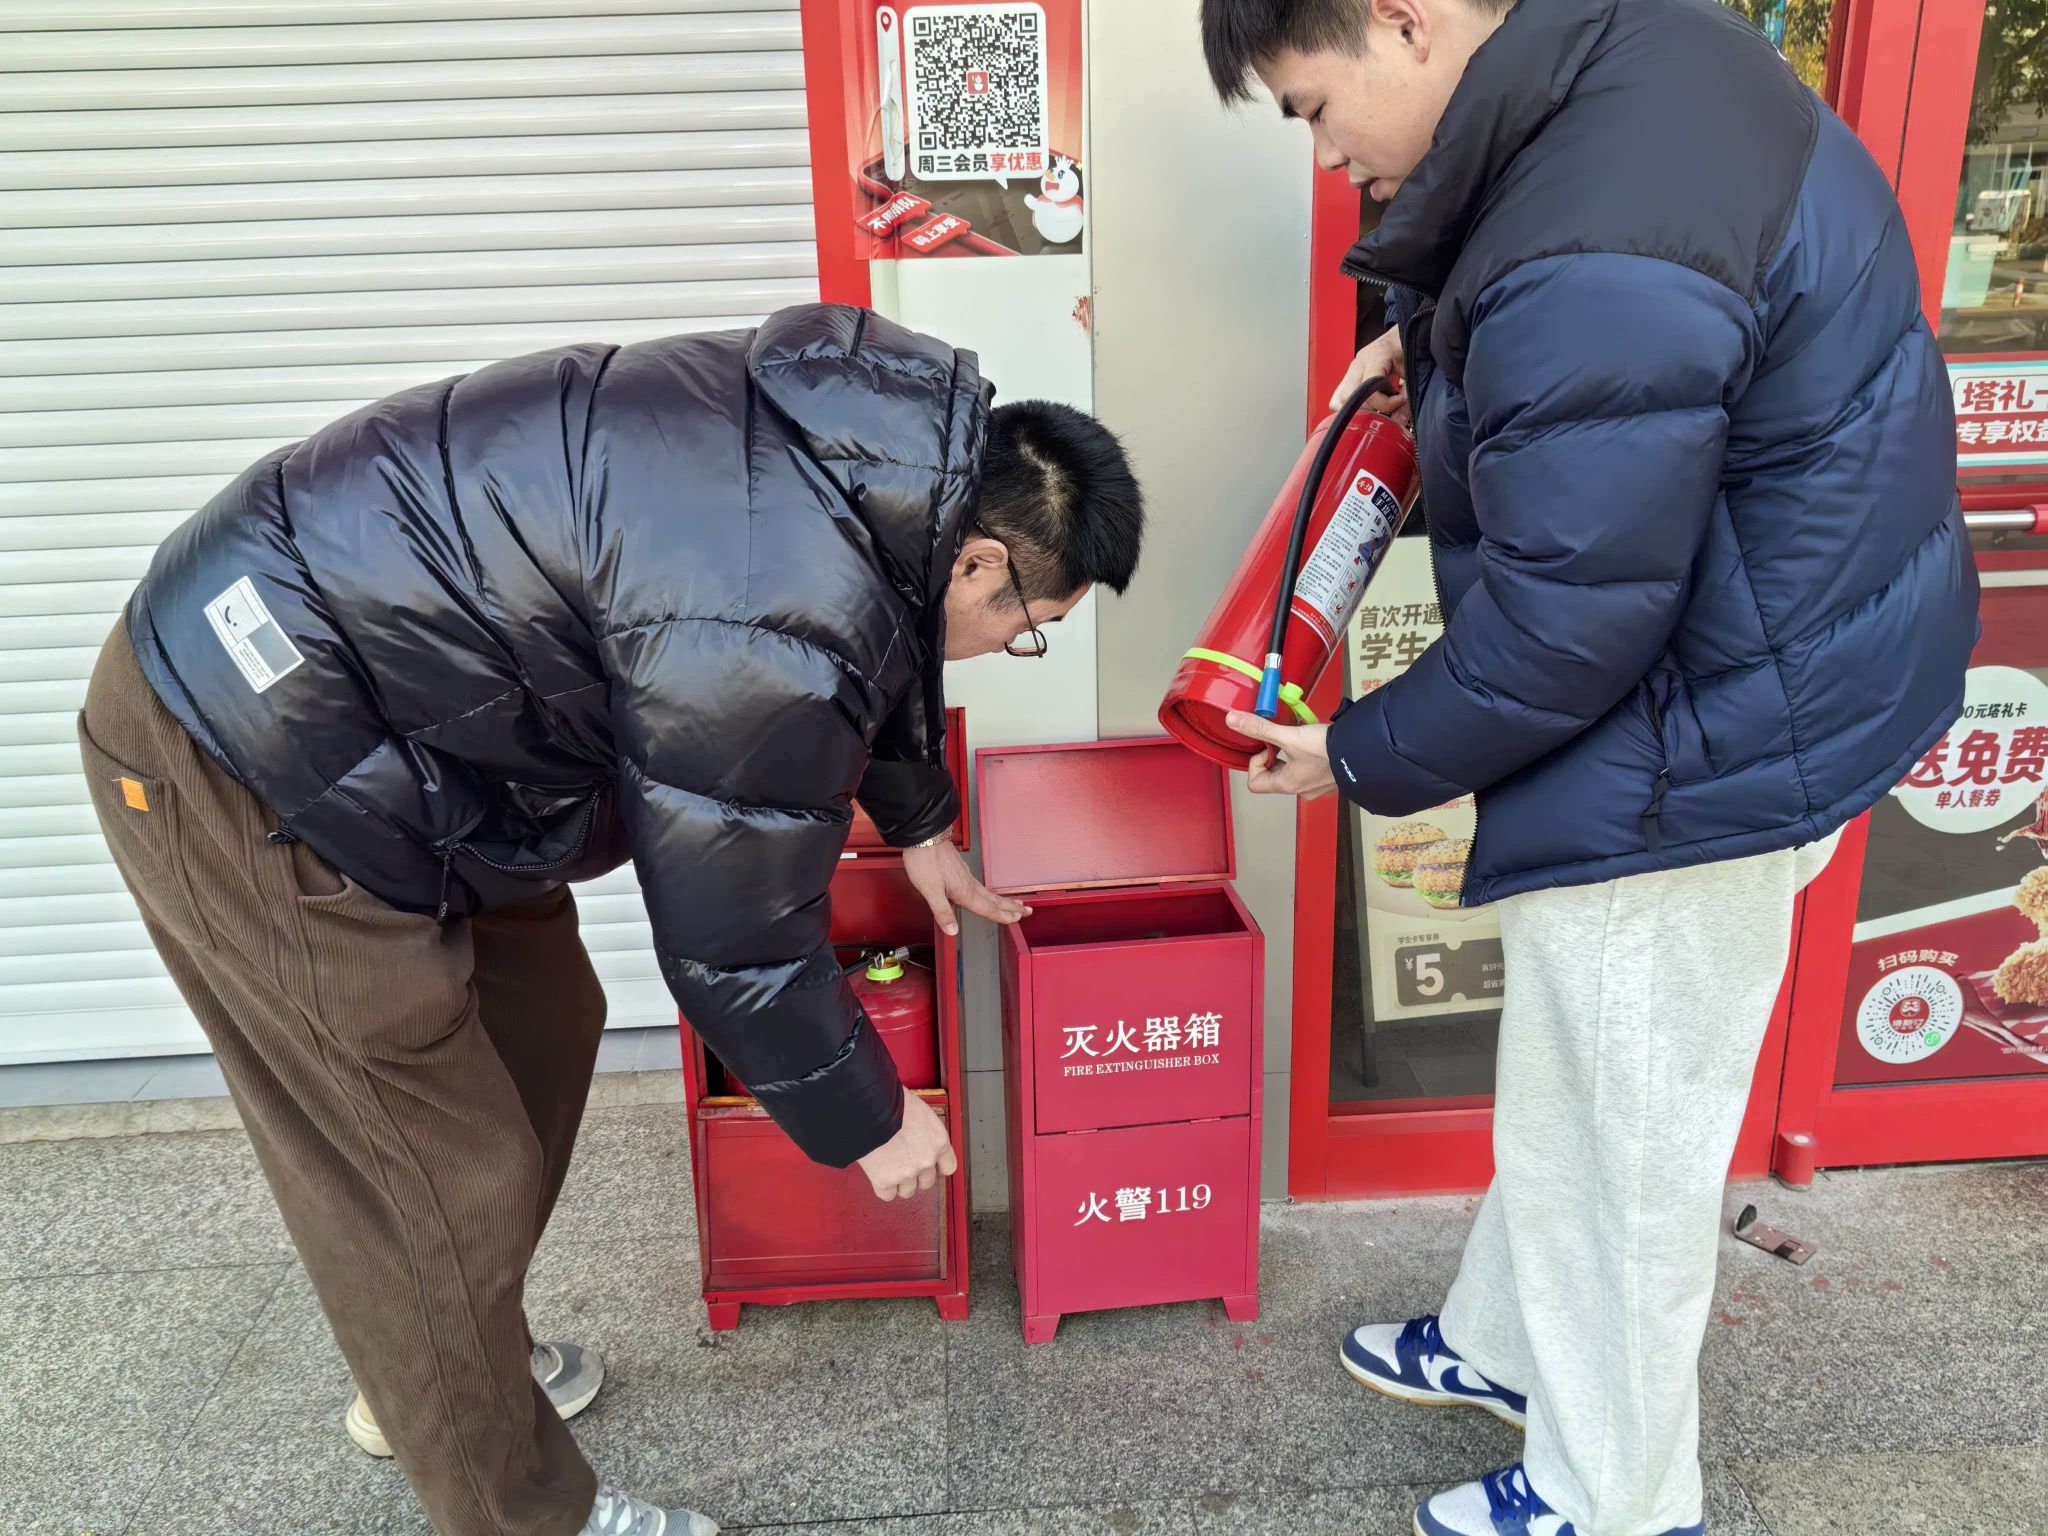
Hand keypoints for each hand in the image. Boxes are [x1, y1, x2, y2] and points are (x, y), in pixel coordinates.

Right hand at [857, 1090, 958, 1200]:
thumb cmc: (892, 1102)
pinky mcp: (885, 1181)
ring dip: (899, 1182)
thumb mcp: (919, 1111)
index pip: (948, 1166)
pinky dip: (882, 1187)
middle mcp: (926, 1161)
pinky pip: (887, 1195)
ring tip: (889, 1167)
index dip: (936, 1167)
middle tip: (903, 1163)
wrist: (869, 1109)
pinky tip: (878, 1174)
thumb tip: (917, 1134)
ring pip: (908, 1191)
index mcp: (938, 1141)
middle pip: (927, 1182)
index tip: (929, 1165)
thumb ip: (924, 1131)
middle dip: (916, 1175)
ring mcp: (907, 1173)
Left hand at [903, 838, 1029, 936]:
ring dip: (1003, 900)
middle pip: (994, 900)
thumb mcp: (930, 890)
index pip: (988, 908)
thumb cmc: (925, 861)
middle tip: (1027, 911)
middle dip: (1011, 907)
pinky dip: (990, 893)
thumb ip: (942, 912)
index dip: (1002, 915)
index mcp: (964, 891)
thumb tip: (953, 931)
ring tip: (1015, 904)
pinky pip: (981, 886)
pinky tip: (986, 894)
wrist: (924, 836)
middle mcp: (969, 884)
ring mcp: (966, 876)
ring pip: (989, 892)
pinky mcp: (960, 870)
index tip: (1017, 919)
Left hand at [1226, 711, 1338, 799]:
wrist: (1364, 752)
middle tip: (1283, 740)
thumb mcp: (1289, 736)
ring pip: (1291, 772)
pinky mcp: (1329, 778)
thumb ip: (1260, 728)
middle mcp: (1300, 790)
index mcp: (1287, 785)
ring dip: (1290, 755)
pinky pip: (1309, 770)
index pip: (1255, 784)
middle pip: (1273, 777)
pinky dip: (1306, 757)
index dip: (1256, 763)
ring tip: (1299, 739)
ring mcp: (1316, 786)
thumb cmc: (1327, 749)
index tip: (1269, 747)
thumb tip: (1232, 720)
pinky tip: (1315, 743)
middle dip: (1273, 756)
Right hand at [1330, 323, 1410, 424]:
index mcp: (1376, 356)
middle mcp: (1359, 362)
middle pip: (1346, 397)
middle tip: (1384, 410)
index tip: (1400, 400)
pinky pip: (1340, 397)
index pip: (1367, 388)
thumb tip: (1397, 423)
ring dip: (1356, 409)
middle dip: (1366, 410)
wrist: (1408, 329)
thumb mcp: (1414, 372)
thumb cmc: (1411, 346)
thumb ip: (1407, 399)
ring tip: (1377, 408)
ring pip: (1338, 399)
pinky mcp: (1351, 375)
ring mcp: (1353, 368)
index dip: (1384, 402)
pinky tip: (1369, 405)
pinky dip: (1351, 406)